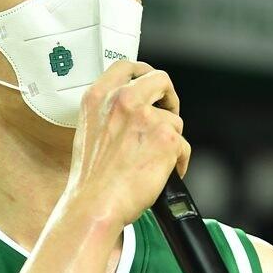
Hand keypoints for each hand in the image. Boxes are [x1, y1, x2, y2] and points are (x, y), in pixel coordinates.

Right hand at [65, 60, 190, 227]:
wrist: (95, 205)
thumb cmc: (91, 180)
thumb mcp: (88, 133)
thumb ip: (109, 113)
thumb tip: (133, 112)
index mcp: (99, 97)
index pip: (128, 67)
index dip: (145, 73)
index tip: (152, 84)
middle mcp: (123, 100)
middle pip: (161, 80)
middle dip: (169, 98)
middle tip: (167, 116)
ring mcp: (146, 117)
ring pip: (174, 120)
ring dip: (170, 140)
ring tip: (155, 161)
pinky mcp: (167, 137)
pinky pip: (184, 146)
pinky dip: (178, 161)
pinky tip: (163, 173)